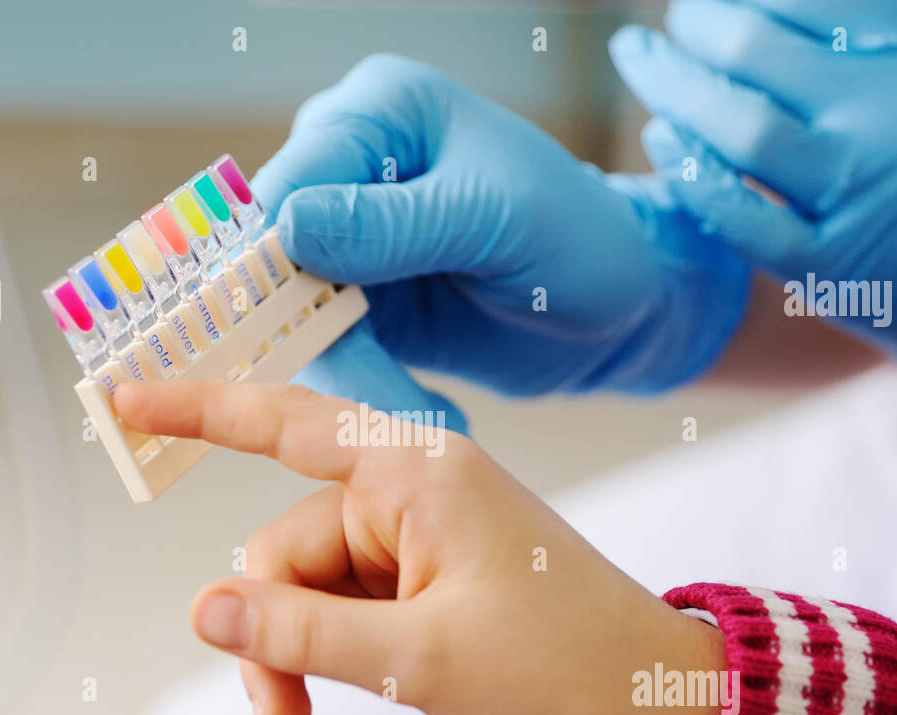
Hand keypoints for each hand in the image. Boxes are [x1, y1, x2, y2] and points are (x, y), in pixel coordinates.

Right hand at [114, 379, 724, 714]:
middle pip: (286, 548)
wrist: (650, 696)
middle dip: (270, 635)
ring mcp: (421, 528)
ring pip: (311, 583)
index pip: (283, 423)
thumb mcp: (416, 659)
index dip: (196, 409)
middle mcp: (412, 486)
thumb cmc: (561, 664)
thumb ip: (299, 633)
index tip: (124, 396)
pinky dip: (336, 646)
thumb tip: (204, 610)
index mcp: (416, 473)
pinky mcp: (429, 566)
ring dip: (302, 653)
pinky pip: (349, 596)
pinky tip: (365, 684)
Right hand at [255, 53, 749, 398]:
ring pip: (297, 318)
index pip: (291, 180)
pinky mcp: (363, 306)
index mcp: (380, 114)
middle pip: (275, 254)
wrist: (623, 308)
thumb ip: (390, 224)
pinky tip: (432, 413)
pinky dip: (370, 394)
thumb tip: (286, 227)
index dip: (273, 256)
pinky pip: (334, 355)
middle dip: (310, 333)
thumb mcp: (493, 218)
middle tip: (362, 404)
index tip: (289, 326)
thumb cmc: (578, 236)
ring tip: (428, 419)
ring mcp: (350, 243)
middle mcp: (350, 171)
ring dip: (352, 379)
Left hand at [611, 0, 896, 490]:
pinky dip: (691, 173)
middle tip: (655, 31)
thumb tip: (751, 2)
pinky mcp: (826, 266)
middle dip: (692, 30)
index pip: (809, 3)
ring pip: (742, 130)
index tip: (702, 6)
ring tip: (641, 64)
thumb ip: (862, 37)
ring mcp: (862, 196)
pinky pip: (738, 215)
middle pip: (760, 54)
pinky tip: (662, 139)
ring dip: (673, 90)